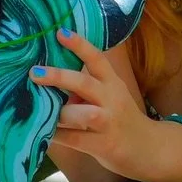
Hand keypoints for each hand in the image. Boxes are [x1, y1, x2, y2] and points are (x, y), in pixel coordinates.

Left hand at [31, 28, 153, 177]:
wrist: (147, 148)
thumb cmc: (119, 117)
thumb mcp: (110, 95)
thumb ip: (86, 87)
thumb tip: (50, 78)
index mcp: (112, 83)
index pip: (97, 59)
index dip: (79, 45)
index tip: (60, 33)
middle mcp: (112, 99)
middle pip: (85, 83)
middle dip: (59, 76)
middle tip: (34, 72)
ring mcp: (109, 123)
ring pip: (81, 114)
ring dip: (58, 112)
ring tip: (38, 109)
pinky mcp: (104, 145)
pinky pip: (75, 139)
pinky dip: (57, 135)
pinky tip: (43, 132)